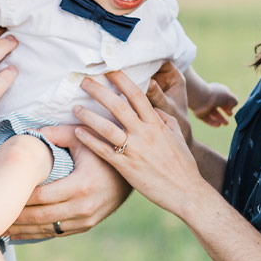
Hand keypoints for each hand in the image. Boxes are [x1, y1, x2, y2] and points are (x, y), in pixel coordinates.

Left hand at [5, 124, 130, 240]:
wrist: (134, 172)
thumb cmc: (104, 150)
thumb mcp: (83, 136)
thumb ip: (55, 134)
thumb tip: (28, 132)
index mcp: (81, 185)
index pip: (41, 196)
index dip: (18, 198)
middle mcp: (84, 207)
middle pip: (40, 216)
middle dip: (15, 218)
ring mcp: (86, 219)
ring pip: (47, 228)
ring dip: (22, 230)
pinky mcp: (86, 225)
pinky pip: (57, 233)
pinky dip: (36, 233)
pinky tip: (18, 232)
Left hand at [72, 69, 208, 218]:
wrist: (185, 191)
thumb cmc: (182, 164)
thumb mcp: (176, 136)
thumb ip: (163, 119)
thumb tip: (152, 107)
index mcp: (156, 123)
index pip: (137, 95)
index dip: (122, 79)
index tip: (109, 69)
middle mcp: (144, 133)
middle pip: (118, 106)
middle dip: (99, 91)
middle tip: (85, 81)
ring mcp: (134, 150)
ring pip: (106, 127)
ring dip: (88, 115)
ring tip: (75, 107)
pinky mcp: (126, 166)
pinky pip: (103, 150)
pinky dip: (89, 139)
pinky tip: (77, 131)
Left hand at [192, 82, 237, 126]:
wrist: (200, 98)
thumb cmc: (216, 96)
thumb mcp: (231, 97)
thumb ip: (234, 102)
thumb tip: (230, 108)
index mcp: (217, 90)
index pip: (223, 97)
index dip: (229, 104)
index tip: (232, 109)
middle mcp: (210, 98)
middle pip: (218, 106)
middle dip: (225, 111)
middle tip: (230, 115)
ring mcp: (204, 106)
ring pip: (213, 113)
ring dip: (221, 119)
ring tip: (226, 124)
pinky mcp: (200, 113)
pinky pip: (207, 119)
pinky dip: (213, 122)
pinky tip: (218, 125)